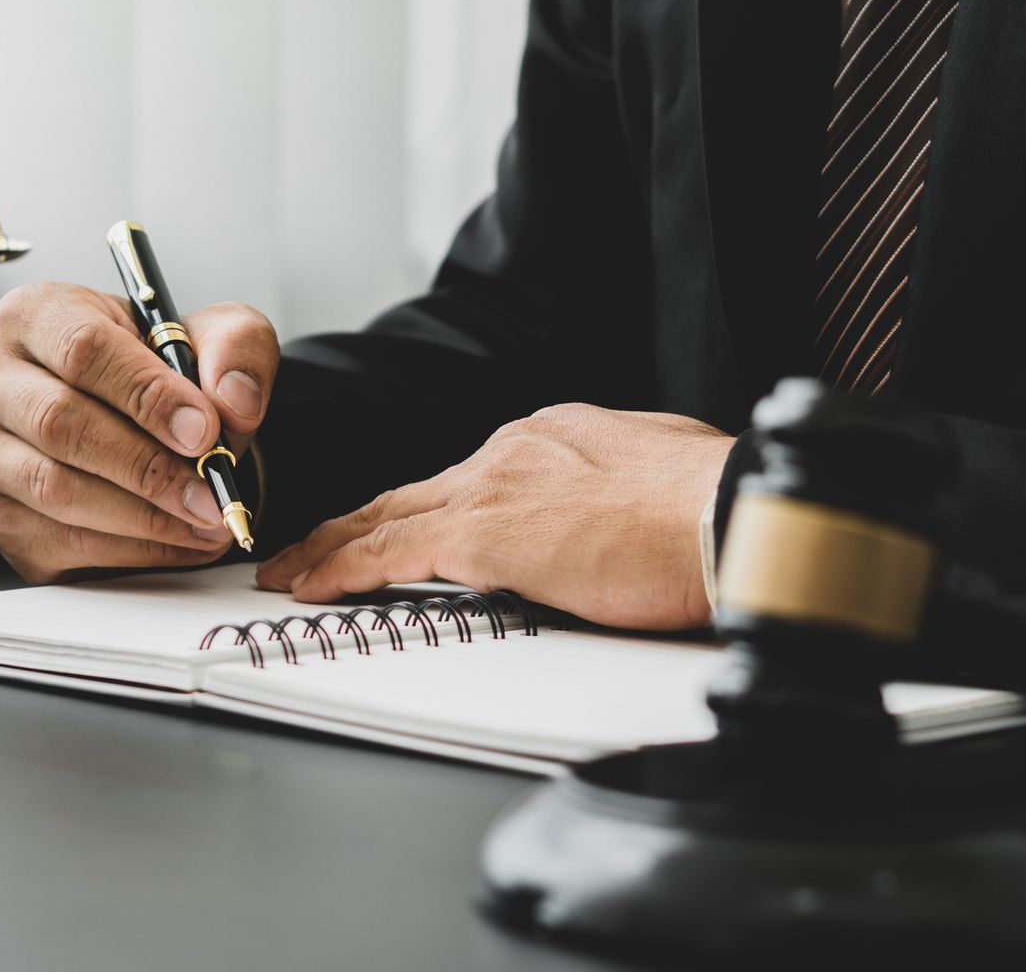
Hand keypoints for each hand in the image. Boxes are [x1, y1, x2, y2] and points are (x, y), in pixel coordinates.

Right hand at [0, 282, 279, 583]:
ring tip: (205, 519)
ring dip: (142, 516)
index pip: (83, 349)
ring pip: (56, 490)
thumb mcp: (207, 335)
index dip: (148, 395)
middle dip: (148, 467)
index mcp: (34, 315)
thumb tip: (233, 400)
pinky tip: (178, 540)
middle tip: (209, 492)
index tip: (204, 431)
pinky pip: (59, 540)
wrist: (130, 418)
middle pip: (61, 424)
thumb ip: (234, 347)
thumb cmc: (155, 370)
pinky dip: (130, 549)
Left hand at [255, 404, 733, 629]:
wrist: (734, 512)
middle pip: (413, 493)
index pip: (471, 480)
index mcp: (557, 436)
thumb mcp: (666, 481)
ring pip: (387, 517)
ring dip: (332, 547)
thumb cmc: (723, 510)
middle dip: (356, 523)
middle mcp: (514, 448)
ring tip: (291, 570)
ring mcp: (493, 486)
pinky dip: (340, 568)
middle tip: (311, 545)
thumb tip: (627, 516)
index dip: (428, 508)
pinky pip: (386, 552)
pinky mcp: (482, 531)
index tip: (403, 526)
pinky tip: (310, 587)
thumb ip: (624, 493)